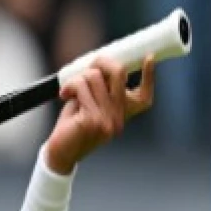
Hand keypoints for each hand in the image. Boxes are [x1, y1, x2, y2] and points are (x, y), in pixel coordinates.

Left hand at [44, 55, 154, 174]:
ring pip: (95, 77)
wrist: (60, 153)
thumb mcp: (90, 104)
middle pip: (119, 74)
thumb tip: (101, 65)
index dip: (150, 77)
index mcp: (122, 115)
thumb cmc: (73, 125)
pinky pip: (81, 86)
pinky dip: (70, 86)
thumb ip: (100, 88)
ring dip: (78, 78)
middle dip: (102, 62)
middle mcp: (118, 118)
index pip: (144, 98)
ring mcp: (107, 120)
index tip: (149, 58)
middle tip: (88, 68)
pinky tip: (64, 95)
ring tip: (70, 90)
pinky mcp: (92, 120)